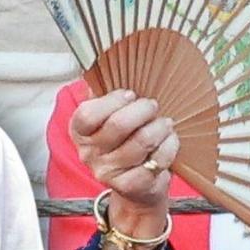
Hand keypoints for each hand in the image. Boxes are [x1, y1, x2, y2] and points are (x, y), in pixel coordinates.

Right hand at [69, 90, 178, 225]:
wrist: (135, 186)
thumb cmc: (123, 143)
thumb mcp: (108, 118)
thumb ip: (106, 94)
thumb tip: (108, 63)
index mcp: (80, 133)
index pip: (87, 114)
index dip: (112, 100)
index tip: (130, 94)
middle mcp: (89, 154)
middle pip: (118, 125)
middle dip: (143, 110)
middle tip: (153, 106)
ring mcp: (109, 173)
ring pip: (142, 141)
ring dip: (160, 127)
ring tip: (165, 122)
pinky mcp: (131, 186)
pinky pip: (157, 160)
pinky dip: (169, 146)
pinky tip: (169, 140)